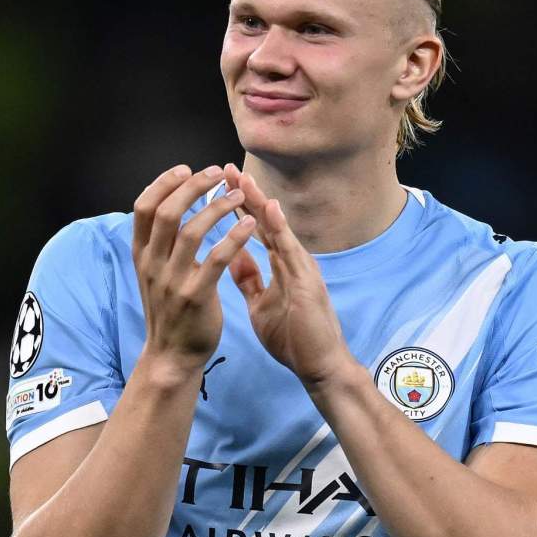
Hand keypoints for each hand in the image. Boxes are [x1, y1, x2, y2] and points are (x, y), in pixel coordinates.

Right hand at [132, 165, 257, 379]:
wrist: (172, 355)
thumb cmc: (170, 309)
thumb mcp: (155, 273)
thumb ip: (161, 243)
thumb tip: (172, 205)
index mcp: (141, 255)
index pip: (144, 207)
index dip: (163, 183)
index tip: (185, 169)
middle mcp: (152, 265)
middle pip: (167, 212)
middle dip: (193, 186)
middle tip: (217, 173)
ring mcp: (172, 281)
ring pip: (191, 231)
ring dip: (218, 207)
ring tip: (239, 196)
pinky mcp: (195, 297)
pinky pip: (217, 259)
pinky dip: (234, 237)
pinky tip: (249, 225)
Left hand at [223, 164, 357, 389]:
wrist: (318, 367)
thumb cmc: (293, 339)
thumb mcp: (261, 304)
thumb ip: (250, 280)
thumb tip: (231, 257)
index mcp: (280, 265)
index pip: (256, 229)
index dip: (238, 206)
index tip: (218, 185)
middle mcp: (292, 261)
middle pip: (266, 221)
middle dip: (246, 194)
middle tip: (226, 168)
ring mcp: (302, 269)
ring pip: (278, 229)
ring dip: (260, 203)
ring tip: (243, 179)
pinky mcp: (307, 283)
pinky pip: (291, 252)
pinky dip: (280, 229)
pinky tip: (269, 209)